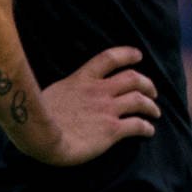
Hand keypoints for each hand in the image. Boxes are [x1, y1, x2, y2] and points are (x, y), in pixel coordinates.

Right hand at [20, 47, 158, 165]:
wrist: (39, 137)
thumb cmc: (36, 118)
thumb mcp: (52, 92)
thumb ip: (68, 90)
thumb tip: (69, 92)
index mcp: (81, 80)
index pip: (109, 58)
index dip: (127, 54)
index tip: (138, 55)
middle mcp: (98, 91)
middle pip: (133, 79)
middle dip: (147, 84)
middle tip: (153, 92)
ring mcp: (107, 109)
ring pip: (140, 100)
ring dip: (151, 106)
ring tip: (155, 112)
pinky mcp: (111, 130)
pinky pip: (137, 125)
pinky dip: (147, 127)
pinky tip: (149, 131)